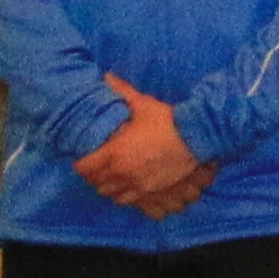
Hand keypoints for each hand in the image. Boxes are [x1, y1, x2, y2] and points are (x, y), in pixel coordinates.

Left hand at [76, 76, 215, 218]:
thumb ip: (122, 91)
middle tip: (98, 166)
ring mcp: (136, 184)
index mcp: (115, 152)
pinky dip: (123, 195)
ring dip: (108, 186)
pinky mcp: (150, 191)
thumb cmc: (168, 121)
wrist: (197, 138)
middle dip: (94, 175)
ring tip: (112, 177)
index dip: (81, 164)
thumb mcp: (143, 104)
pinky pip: (128, 201)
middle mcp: (121, 172)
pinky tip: (128, 185)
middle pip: (95, 182)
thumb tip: (107, 76)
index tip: (84, 158)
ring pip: (110, 194)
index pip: (84, 168)